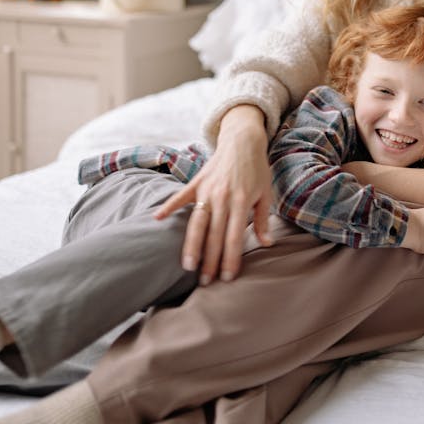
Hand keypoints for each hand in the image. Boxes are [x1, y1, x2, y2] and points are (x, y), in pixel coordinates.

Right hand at [155, 105, 272, 282]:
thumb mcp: (266, 192)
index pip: (235, 237)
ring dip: (192, 245)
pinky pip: (180, 197)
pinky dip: (168, 207)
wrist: (243, 140)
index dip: (231, 259)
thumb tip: (267, 243)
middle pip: (215, 235)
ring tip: (187, 266)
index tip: (228, 278)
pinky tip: (156, 219)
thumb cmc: (257, 169)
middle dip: (211, 260)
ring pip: (197, 222)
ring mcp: (207, 189)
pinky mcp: (196, 182)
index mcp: (242, 201)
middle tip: (206, 283)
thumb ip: (263, 219)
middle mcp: (223, 197)